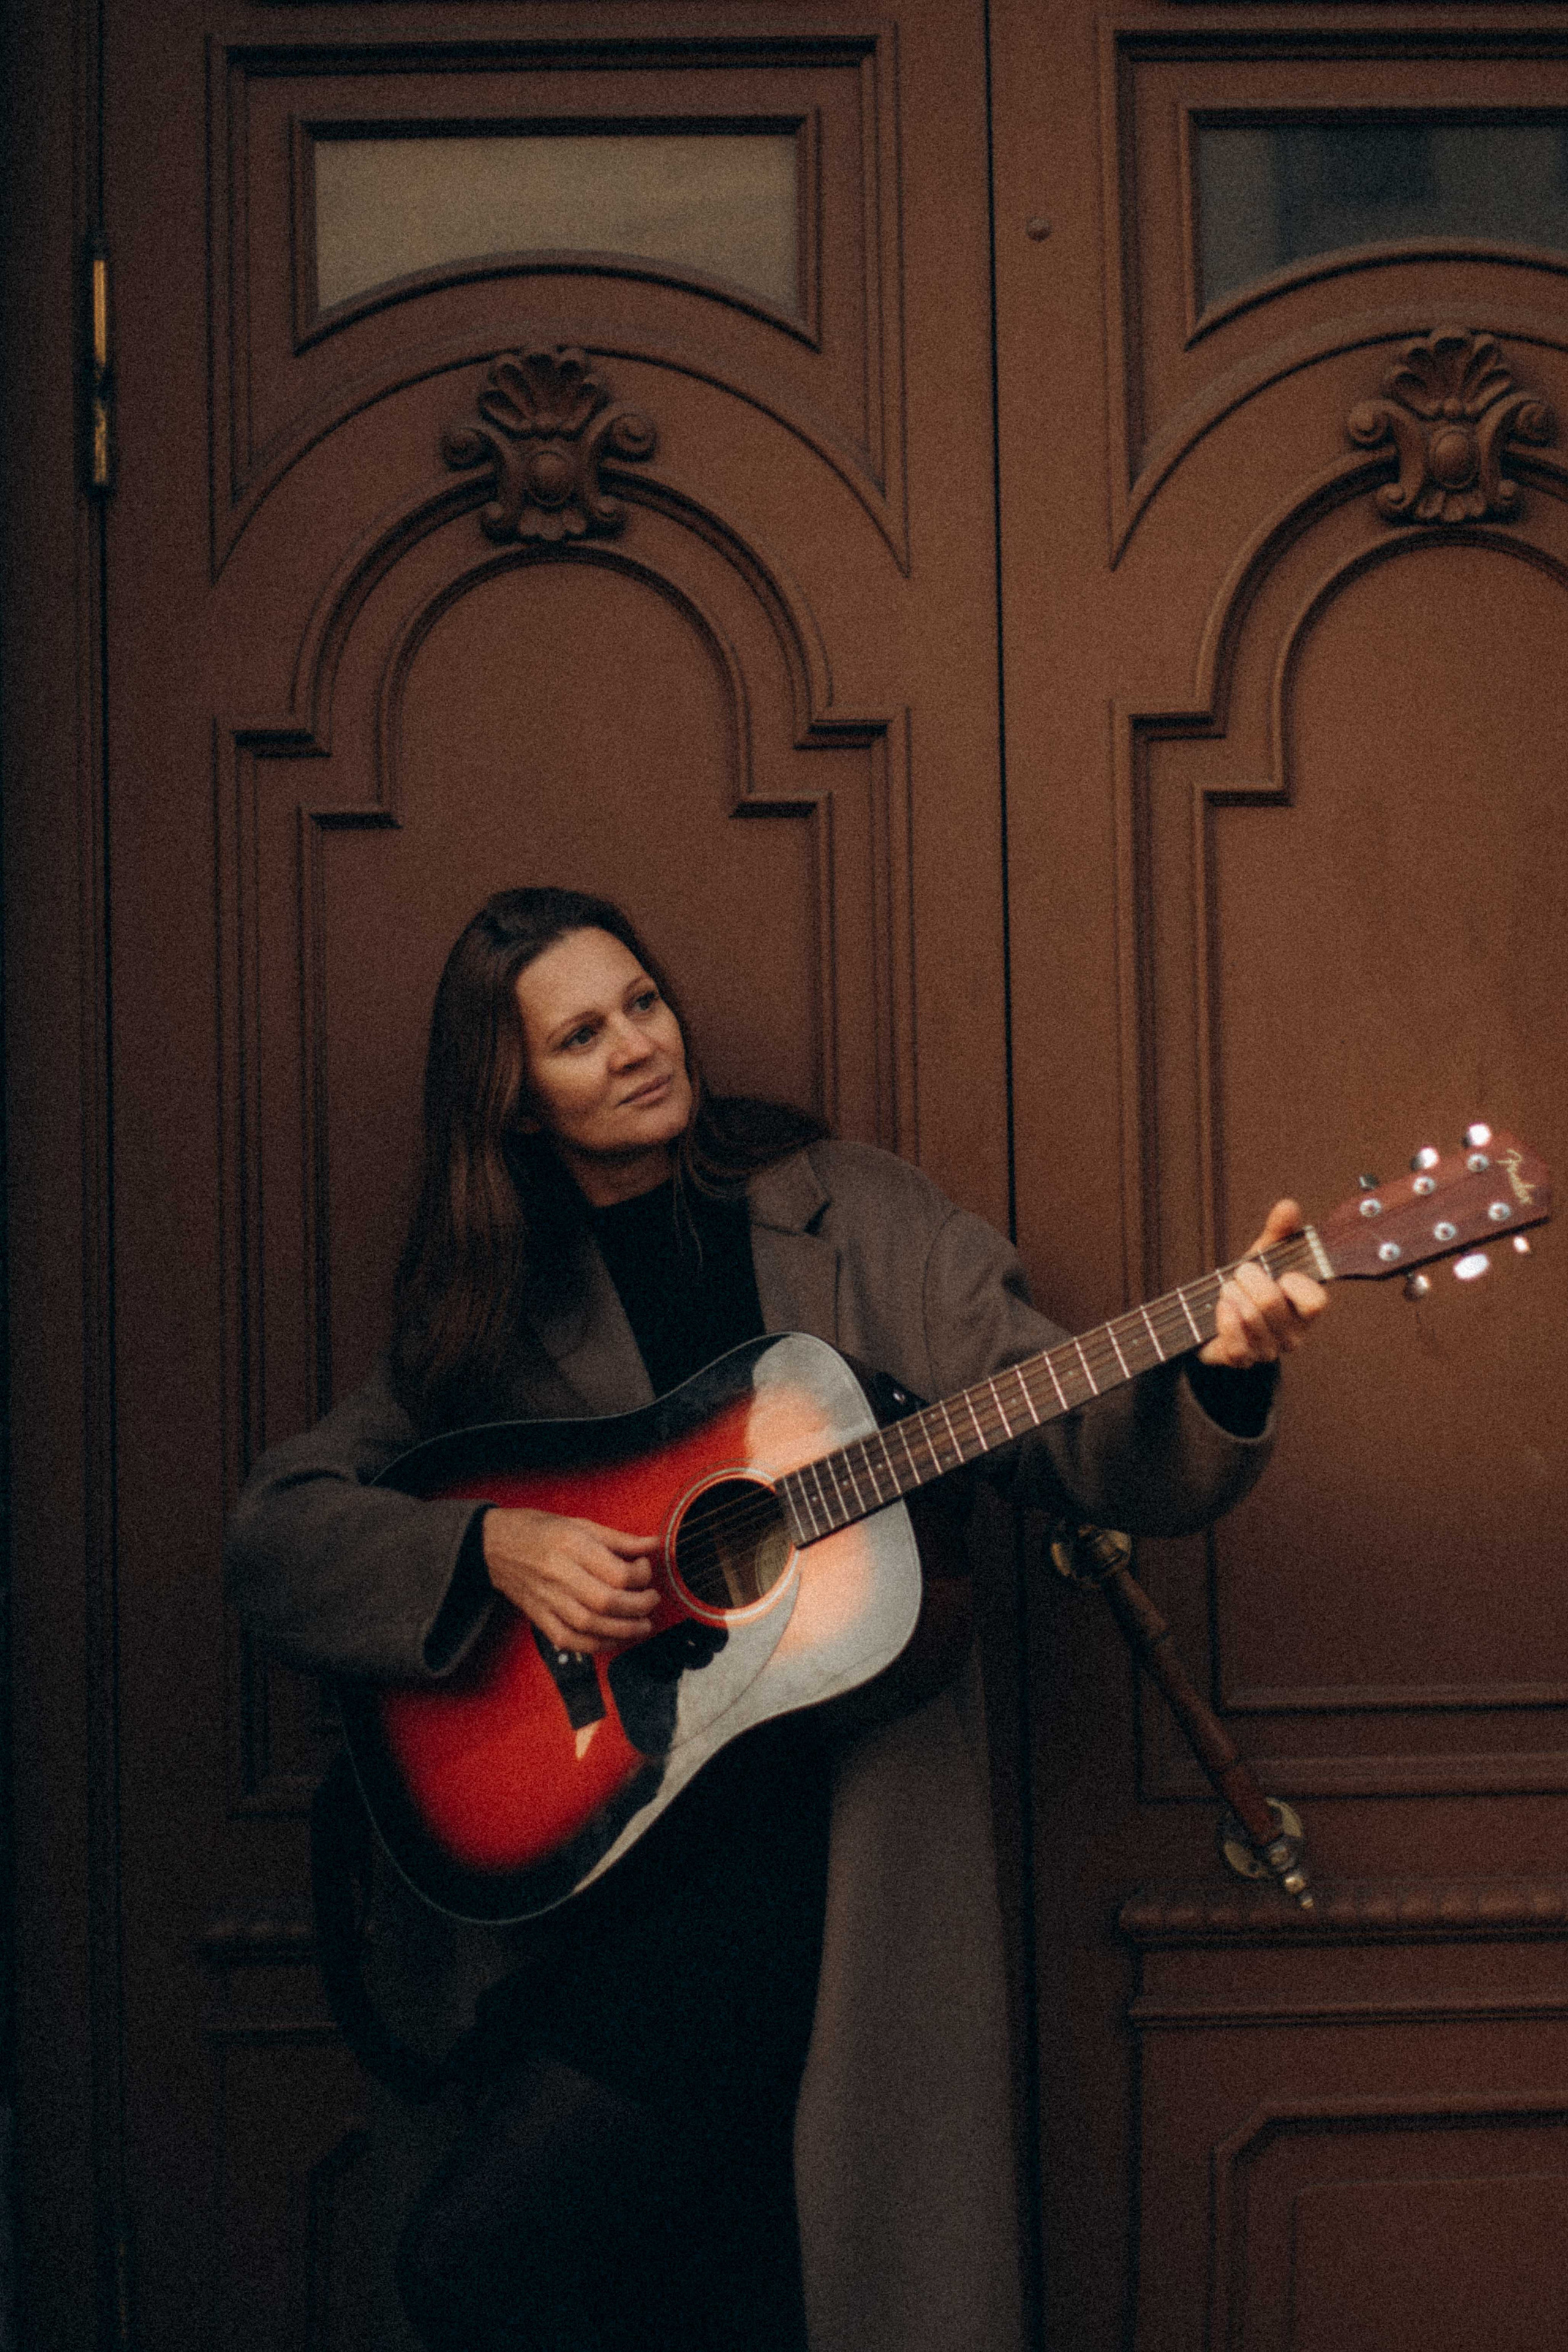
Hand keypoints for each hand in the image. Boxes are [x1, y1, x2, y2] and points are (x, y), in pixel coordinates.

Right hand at [481, 1506, 660, 1652]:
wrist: (492, 1545)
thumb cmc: (537, 1530)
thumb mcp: (580, 1524)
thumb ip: (618, 1539)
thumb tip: (652, 1545)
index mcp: (571, 1545)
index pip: (616, 1572)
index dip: (641, 1576)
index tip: (645, 1571)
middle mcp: (558, 1574)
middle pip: (606, 1602)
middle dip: (638, 1607)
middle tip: (651, 1602)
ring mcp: (547, 1599)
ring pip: (590, 1626)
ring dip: (623, 1631)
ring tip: (642, 1625)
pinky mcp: (538, 1617)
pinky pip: (569, 1640)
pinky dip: (596, 1645)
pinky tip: (613, 1639)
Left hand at [1198, 1198, 1327, 1368]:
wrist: (1217, 1316)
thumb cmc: (1250, 1284)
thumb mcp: (1265, 1255)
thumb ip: (1279, 1231)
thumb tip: (1289, 1206)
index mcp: (1306, 1308)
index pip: (1316, 1302)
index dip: (1294, 1282)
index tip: (1282, 1273)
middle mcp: (1293, 1334)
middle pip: (1270, 1301)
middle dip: (1246, 1277)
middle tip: (1241, 1274)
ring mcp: (1269, 1351)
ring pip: (1248, 1316)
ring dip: (1229, 1293)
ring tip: (1229, 1289)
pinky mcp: (1243, 1361)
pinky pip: (1234, 1342)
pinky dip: (1222, 1317)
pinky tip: (1221, 1307)